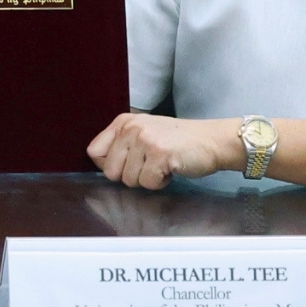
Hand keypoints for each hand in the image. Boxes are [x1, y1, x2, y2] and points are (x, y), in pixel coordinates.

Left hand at [86, 111, 238, 191]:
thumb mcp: (144, 134)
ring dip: (147, 179)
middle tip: (150, 165)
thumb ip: (121, 146)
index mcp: (123, 122)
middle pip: (110, 172)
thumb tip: (101, 166)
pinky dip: (160, 183)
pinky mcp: (159, 154)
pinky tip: (170, 169)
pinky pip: (148, 183)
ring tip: (162, 164)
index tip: (128, 164)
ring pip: (129, 180)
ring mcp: (145, 140)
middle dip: (130, 176)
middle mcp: (131, 128)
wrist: (212, 140)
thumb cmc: (178, 142)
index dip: (109, 166)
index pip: (94, 152)